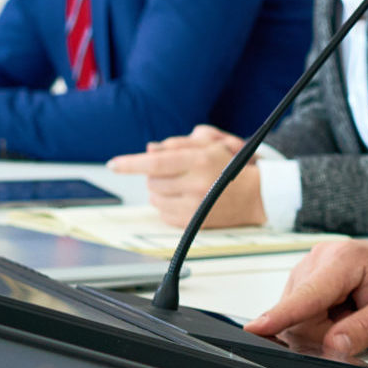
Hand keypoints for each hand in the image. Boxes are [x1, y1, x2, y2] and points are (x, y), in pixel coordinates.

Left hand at [108, 126, 259, 226]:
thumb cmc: (229, 165)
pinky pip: (162, 212)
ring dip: (160, 189)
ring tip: (180, 184)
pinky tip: (183, 198)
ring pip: (155, 197)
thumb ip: (177, 145)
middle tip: (174, 171)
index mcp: (201, 160)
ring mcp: (195, 206)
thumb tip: (148, 151)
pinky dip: (166, 204)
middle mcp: (197, 184)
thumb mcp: (208, 145)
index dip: (131, 164)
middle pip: (152, 180)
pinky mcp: (193, 222)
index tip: (113, 165)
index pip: (157, 162)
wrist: (255, 195)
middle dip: (155, 174)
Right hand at [244, 237, 367, 358]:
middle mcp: (321, 258)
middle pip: (301, 314)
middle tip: (358, 324)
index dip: (281, 315)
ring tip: (354, 312)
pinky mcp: (309, 277)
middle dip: (324, 332)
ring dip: (324, 326)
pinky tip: (343, 311)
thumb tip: (335, 347)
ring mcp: (311, 267)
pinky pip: (304, 311)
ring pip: (300, 316)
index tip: (256, 329)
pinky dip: (322, 319)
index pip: (307, 295)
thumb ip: (364, 330)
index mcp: (344, 260)